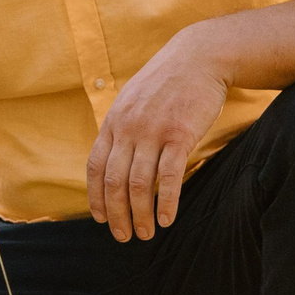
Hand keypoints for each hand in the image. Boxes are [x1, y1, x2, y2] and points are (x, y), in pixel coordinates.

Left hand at [85, 20, 231, 242]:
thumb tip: (114, 159)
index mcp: (113, 122)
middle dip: (116, 214)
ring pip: (140, 184)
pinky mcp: (180, 134)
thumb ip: (122, 128)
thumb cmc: (167, 82)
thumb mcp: (133, 100)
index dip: (96, 197)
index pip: (95, 167)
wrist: (199, 57)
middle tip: (123, 236)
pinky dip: (167, 202)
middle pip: (114, 182)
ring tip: (146, 233)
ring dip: (140, 215)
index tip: (101, 218)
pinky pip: (169, 176)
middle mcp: (128, 129)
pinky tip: (169, 219)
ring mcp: (153, 131)